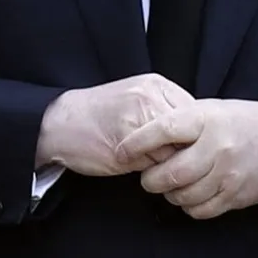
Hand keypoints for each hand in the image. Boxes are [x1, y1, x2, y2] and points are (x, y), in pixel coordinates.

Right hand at [35, 73, 192, 176]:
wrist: (59, 122)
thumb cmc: (99, 115)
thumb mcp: (137, 100)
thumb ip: (166, 111)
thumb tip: (198, 137)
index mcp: (157, 85)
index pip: (196, 114)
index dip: (194, 136)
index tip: (185, 148)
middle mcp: (151, 97)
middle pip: (191, 133)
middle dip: (185, 151)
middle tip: (171, 160)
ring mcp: (139, 118)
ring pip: (176, 151)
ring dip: (170, 164)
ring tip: (151, 163)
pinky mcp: (126, 143)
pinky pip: (155, 165)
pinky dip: (153, 173)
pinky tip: (137, 167)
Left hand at [115, 99, 257, 218]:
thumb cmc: (245, 122)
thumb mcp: (214, 110)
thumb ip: (184, 123)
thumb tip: (147, 136)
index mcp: (207, 118)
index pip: (162, 129)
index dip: (136, 142)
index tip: (120, 150)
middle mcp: (216, 146)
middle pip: (170, 172)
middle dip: (151, 179)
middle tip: (146, 177)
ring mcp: (227, 174)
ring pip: (183, 195)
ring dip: (169, 194)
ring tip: (169, 185)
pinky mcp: (235, 195)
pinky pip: (200, 210)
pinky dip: (189, 207)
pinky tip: (190, 195)